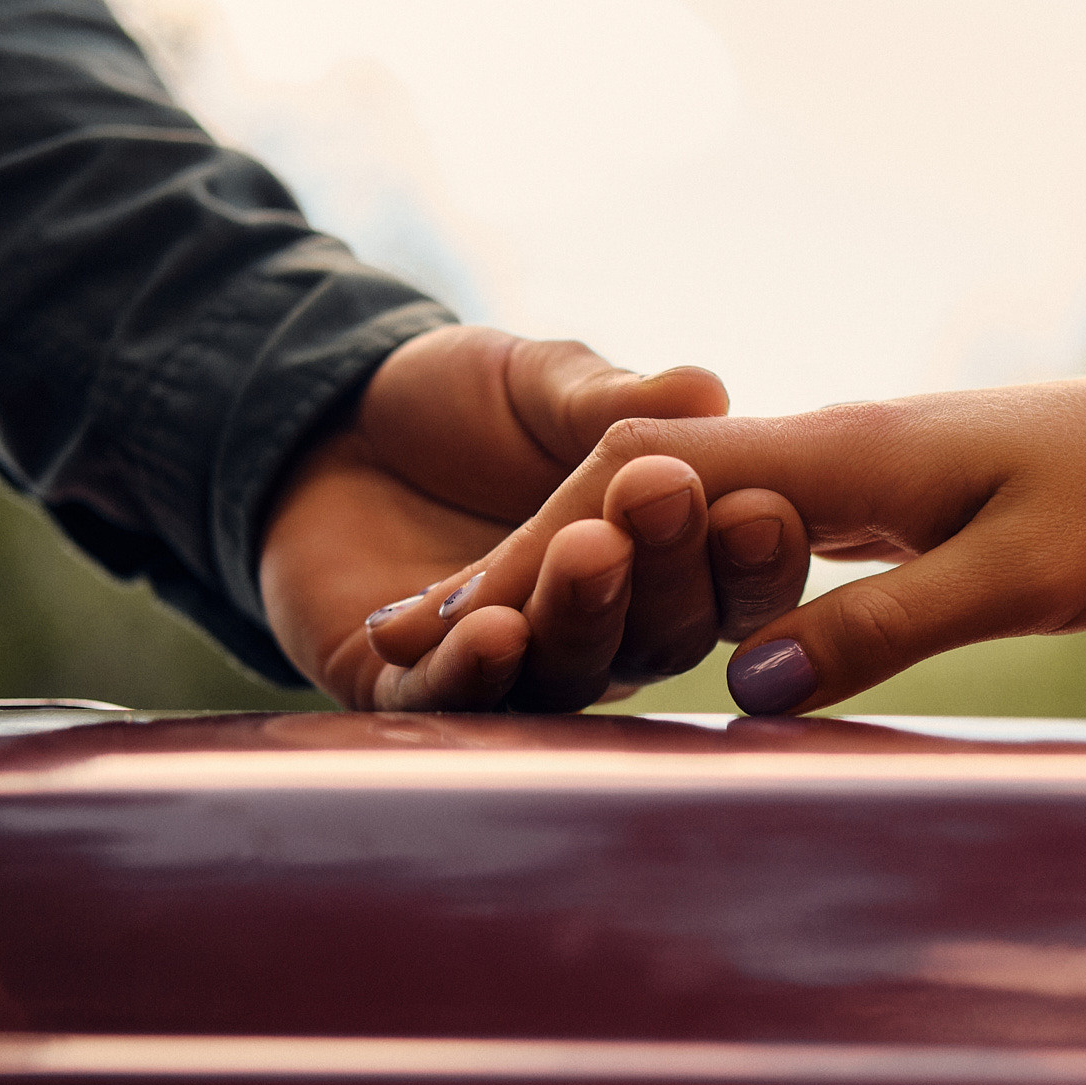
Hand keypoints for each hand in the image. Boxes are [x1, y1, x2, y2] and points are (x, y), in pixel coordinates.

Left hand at [260, 326, 808, 709]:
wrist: (327, 422)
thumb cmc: (462, 403)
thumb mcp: (542, 386)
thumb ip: (613, 399)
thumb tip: (706, 392)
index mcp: (658, 568)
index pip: (726, 585)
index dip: (748, 556)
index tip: (759, 506)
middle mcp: (603, 636)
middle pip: (661, 637)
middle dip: (666, 569)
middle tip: (660, 498)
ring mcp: (515, 671)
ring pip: (570, 672)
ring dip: (582, 614)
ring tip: (586, 549)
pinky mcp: (411, 690)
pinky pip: (453, 698)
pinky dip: (475, 669)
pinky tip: (493, 629)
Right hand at [366, 315, 1085, 712]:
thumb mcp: (1020, 575)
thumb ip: (884, 623)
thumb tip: (743, 686)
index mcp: (829, 453)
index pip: (640, 482)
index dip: (541, 548)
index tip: (457, 619)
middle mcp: (811, 446)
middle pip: (625, 488)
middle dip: (521, 560)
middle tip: (414, 643)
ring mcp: (833, 468)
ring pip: (668, 508)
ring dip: (576, 567)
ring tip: (479, 639)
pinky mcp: (862, 497)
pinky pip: (726, 531)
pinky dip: (655, 572)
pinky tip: (626, 618)